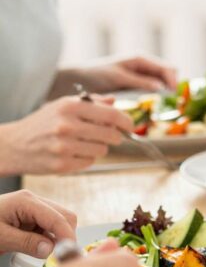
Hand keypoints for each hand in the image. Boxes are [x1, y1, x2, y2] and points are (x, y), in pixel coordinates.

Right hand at [0, 96, 130, 174]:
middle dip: (114, 136)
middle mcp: (67, 126)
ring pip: (103, 150)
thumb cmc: (43, 123)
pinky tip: (72, 152)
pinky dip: (86, 158)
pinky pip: (90, 162)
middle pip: (112, 135)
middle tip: (107, 135)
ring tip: (82, 142)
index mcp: (69, 107)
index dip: (127, 122)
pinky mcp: (62, 164)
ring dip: (99, 147)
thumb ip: (91, 102)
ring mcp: (64, 147)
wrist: (14, 145)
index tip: (130, 126)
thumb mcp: (63, 105)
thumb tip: (114, 102)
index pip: (112, 115)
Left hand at [0, 190, 76, 256]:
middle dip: (65, 236)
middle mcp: (33, 201)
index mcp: (26, 201)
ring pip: (60, 222)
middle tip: (60, 256)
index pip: (59, 218)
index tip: (68, 256)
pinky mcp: (30, 216)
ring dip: (58, 238)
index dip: (67, 237)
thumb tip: (50, 250)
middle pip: (65, 217)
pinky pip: (49, 226)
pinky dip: (50, 238)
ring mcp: (33, 207)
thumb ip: (25, 242)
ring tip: (47, 253)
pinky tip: (39, 247)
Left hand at [65, 57, 177, 93]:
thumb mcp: (119, 78)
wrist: (77, 78)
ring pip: (163, 82)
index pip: (168, 68)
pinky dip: (156, 95)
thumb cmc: (96, 74)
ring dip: (165, 91)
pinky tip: (153, 102)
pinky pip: (153, 88)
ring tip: (163, 104)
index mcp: (141, 59)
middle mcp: (144, 65)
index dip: (173, 81)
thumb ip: (141, 82)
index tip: (173, 96)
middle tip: (170, 102)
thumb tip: (161, 88)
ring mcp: (141, 74)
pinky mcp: (137, 83)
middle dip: (171, 86)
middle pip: (168, 74)